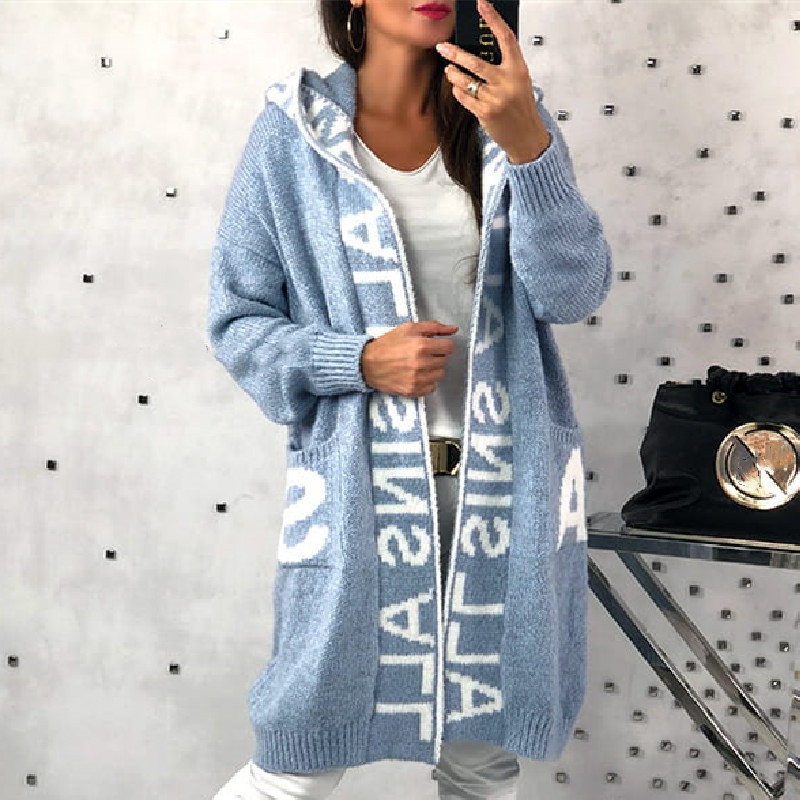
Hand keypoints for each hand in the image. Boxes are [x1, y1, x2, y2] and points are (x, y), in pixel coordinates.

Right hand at [361, 321, 457, 396]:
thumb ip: (434, 327)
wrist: (367, 364)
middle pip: (444, 361)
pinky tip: (416, 376)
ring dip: (432, 370)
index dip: (443, 345)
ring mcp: (417, 379)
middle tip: (422, 355)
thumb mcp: (409, 328)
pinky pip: (431, 388)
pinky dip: (426, 382)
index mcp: (421, 345)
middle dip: (436, 356)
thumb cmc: (387, 344)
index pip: (449, 348)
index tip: (435, 346)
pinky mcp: (413, 390)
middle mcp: (421, 363)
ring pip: (439, 375)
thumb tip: (454, 329)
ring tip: (418, 365)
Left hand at [435, 0, 551, 163]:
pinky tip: (457, 89)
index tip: (481, 5)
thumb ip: (505, 66)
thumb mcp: (520, 82)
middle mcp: (507, 82)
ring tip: (449, 70)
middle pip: (476, 62)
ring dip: (454, 74)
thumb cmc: (521, 108)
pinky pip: (465, 98)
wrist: (526, 137)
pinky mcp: (485, 113)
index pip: (505, 37)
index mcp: (518, 69)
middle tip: (443, 47)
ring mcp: (495, 98)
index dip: (492, 19)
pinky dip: (458, 92)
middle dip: (455, 54)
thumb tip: (483, 49)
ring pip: (466, 81)